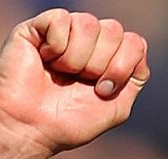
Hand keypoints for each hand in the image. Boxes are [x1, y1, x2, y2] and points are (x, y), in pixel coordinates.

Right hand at [0, 9, 150, 158]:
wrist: (29, 129)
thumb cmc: (68, 123)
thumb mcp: (116, 107)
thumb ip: (135, 77)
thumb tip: (138, 46)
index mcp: (108, 58)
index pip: (134, 42)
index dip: (122, 67)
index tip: (102, 91)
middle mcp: (88, 42)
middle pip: (115, 30)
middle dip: (100, 64)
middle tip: (78, 83)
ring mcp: (63, 32)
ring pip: (89, 23)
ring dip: (77, 58)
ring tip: (60, 73)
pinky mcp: (37, 27)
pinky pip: (62, 19)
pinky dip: (57, 45)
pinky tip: (45, 59)